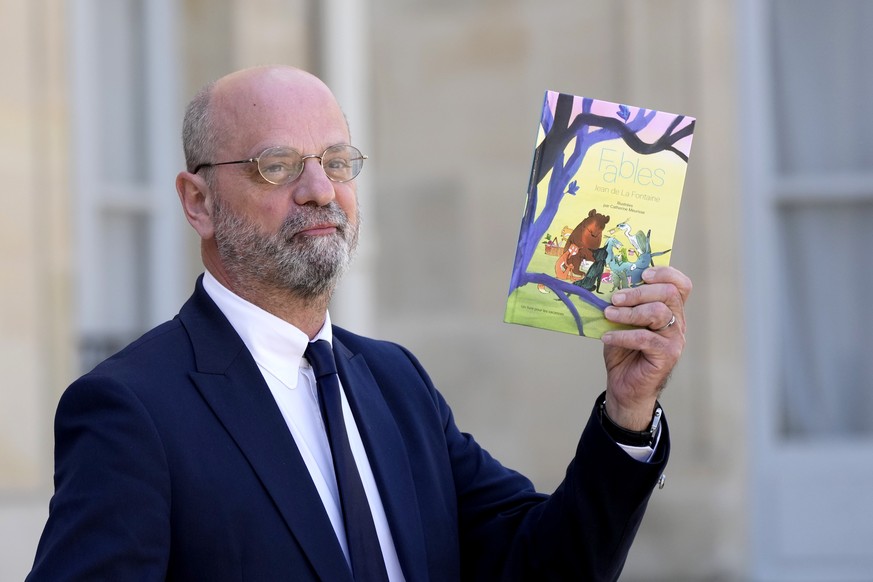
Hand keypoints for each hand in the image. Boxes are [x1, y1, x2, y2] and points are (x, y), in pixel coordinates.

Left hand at [600, 266, 691, 430]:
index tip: (643, 273)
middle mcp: (677, 322)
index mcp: (669, 310)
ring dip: (629, 312)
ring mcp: (674, 339)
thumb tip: (608, 286)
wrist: (625, 385)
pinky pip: (646, 338)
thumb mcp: (621, 322)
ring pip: (659, 312)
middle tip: (615, 298)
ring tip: (608, 314)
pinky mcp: (667, 355)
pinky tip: (608, 337)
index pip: (680, 284)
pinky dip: (623, 335)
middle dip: (639, 291)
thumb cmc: (624, 351)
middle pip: (669, 293)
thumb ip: (623, 304)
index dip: (666, 274)